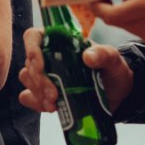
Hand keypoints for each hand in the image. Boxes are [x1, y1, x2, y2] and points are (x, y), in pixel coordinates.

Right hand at [18, 27, 132, 114]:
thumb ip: (103, 54)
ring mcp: (45, 75)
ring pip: (26, 79)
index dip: (31, 49)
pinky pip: (28, 96)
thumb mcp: (113, 59)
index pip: (33, 37)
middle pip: (29, 63)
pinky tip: (51, 108)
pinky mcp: (44, 93)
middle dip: (38, 80)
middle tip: (54, 94)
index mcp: (59, 41)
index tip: (41, 66)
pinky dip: (35, 102)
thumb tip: (88, 56)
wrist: (117, 93)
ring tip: (54, 104)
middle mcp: (48, 56)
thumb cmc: (112, 70)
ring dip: (37, 92)